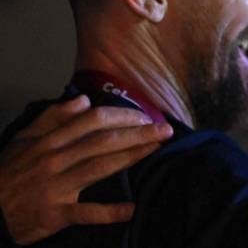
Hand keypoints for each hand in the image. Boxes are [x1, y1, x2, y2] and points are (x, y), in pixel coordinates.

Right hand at [0, 94, 171, 244]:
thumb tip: (83, 100)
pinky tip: (132, 209)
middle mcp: (55, 160)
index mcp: (50, 141)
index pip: (92, 121)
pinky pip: (86, 213)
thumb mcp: (23, 139)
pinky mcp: (55, 213)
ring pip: (99, 168)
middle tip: (165, 129)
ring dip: (132, 157)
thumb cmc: (9, 173)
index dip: (122, 115)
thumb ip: (53, 118)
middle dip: (137, 133)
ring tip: (157, 149)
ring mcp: (56, 187)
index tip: (145, 114)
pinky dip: (109, 212)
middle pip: (103, 142)